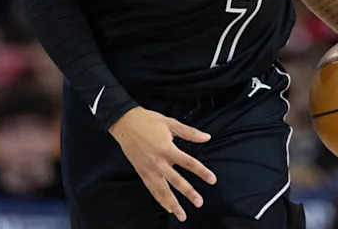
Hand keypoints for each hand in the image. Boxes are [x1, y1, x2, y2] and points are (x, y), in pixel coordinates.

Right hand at [109, 106, 217, 221]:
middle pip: (176, 181)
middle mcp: (158, 162)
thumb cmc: (148, 121)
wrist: (125, 123)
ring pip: (162, 190)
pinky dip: (160, 200)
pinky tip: (167, 208)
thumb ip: (189, 132)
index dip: (202, 171)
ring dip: (173, 203)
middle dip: (188, 193)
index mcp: (167, 148)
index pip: (188, 162)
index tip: (212, 180)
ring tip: (182, 215)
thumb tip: (207, 137)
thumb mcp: (170, 122)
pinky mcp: (141, 172)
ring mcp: (149, 169)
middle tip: (199, 203)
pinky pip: (152, 189)